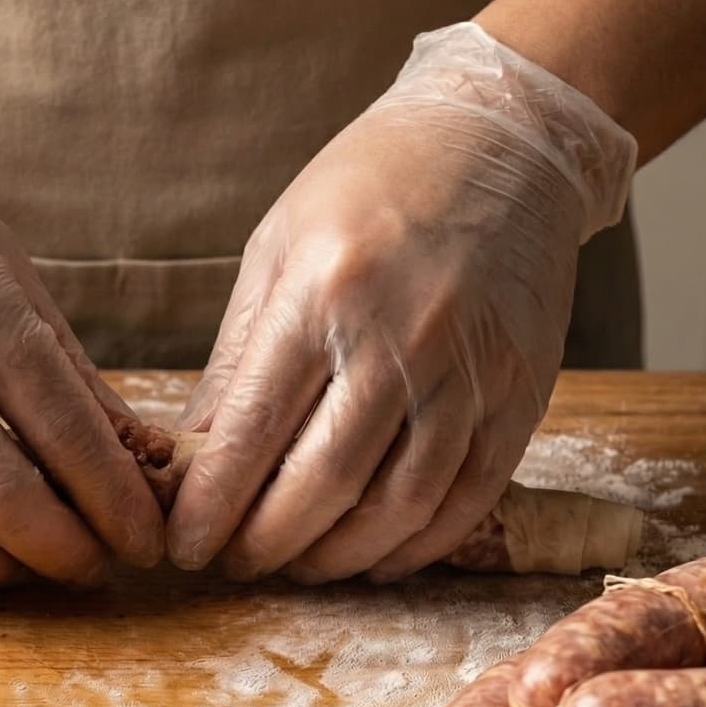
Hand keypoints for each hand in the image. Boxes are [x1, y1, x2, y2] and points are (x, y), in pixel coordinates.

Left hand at [167, 23, 635, 583]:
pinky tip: (375, 555)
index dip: (211, 508)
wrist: (504, 142)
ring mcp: (470, 372)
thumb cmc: (372, 188)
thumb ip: (237, 360)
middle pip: (321, 485)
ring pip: (397, 508)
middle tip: (235, 562)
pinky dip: (415, 545)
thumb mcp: (278, 249)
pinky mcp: (522, 394)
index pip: (251, 433)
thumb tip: (192, 462)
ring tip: (298, 564)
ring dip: (337, 557)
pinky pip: (467, 499)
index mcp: (322, 294)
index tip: (183, 545)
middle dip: (265, 544)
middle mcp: (400, 338)